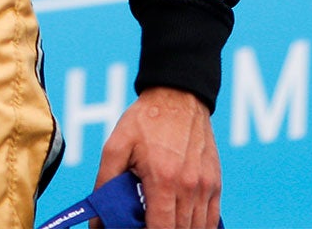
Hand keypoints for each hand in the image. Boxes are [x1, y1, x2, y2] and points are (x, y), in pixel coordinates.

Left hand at [96, 87, 221, 228]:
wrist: (179, 95)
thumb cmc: (146, 119)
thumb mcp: (116, 145)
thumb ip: (105, 184)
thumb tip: (97, 222)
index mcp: (163, 179)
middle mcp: (188, 186)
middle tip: (145, 224)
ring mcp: (205, 185)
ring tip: (161, 222)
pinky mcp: (214, 182)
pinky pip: (211, 218)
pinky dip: (199, 228)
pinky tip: (183, 225)